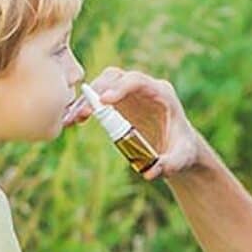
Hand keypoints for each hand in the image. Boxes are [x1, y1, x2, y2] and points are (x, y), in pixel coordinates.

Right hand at [64, 67, 203, 180]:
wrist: (177, 149)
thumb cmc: (182, 150)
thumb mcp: (181, 158)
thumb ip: (170, 164)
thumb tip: (150, 172)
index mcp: (162, 93)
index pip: (138, 81)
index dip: (120, 88)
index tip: (104, 102)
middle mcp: (143, 88)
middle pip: (115, 78)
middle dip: (96, 93)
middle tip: (81, 114)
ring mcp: (128, 93)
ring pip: (102, 86)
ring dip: (84, 101)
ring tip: (69, 120)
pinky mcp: (117, 103)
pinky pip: (96, 100)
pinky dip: (83, 109)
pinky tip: (70, 122)